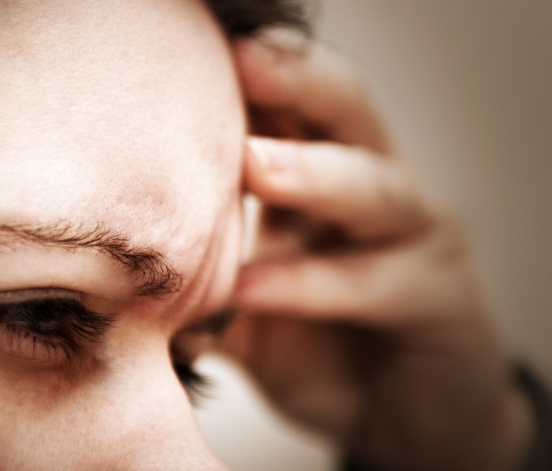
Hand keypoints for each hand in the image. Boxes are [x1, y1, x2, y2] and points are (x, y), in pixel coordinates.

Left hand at [221, 36, 531, 470]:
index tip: (190, 49)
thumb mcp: (250, 303)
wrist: (402, 415)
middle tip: (240, 59)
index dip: (252, 71)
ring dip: (313, 173)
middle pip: (348, 110)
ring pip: (376, 188)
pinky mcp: (442, 297)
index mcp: (327, 174)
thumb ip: (200, 275)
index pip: (292, 102)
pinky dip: (313, 284)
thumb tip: (109, 264)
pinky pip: (376, 284)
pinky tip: (254, 288)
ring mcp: (419, 237)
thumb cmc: (324, 345)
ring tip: (252, 162)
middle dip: (296, 80)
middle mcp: (378, 188)